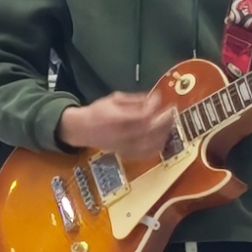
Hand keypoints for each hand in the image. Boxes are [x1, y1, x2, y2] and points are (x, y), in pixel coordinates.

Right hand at [59, 88, 174, 156]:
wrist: (82, 129)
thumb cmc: (98, 112)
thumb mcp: (114, 99)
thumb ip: (135, 99)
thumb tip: (154, 98)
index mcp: (117, 119)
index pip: (142, 115)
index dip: (154, 107)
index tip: (159, 98)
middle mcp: (121, 135)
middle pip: (150, 131)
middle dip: (164, 121)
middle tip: (170, 112)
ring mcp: (124, 146)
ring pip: (150, 144)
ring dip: (163, 134)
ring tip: (168, 125)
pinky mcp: (126, 154)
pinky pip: (145, 154)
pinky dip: (156, 147)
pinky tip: (161, 139)